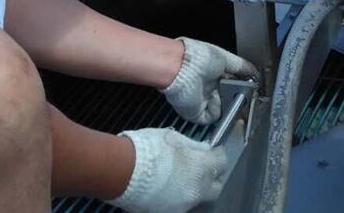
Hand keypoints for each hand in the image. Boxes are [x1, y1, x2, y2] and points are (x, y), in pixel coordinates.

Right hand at [107, 128, 226, 212]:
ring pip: (196, 198)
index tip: (212, 151)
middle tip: (200, 168)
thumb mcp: (172, 137)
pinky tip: (165, 188)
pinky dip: (176, 197)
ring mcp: (183, 205)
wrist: (122, 170)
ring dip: (193, 188)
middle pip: (215, 187)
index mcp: (201, 168)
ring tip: (178, 178)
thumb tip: (203, 148)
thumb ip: (192, 145)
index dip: (217, 155)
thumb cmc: (147, 148)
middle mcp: (197, 190)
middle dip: (211, 177)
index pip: (221, 163)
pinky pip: (179, 205)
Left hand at [161, 37, 257, 124]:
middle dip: (238, 97)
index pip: (231, 84)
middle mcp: (207, 87)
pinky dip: (217, 110)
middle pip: (228, 98)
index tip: (251, 88)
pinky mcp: (196, 113)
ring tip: (227, 93)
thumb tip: (255, 73)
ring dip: (227, 103)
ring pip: (223, 109)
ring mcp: (202, 101)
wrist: (182, 68)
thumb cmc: (199, 58)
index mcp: (213, 73)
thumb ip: (241, 66)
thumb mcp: (225, 58)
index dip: (241, 87)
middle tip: (244, 94)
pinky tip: (215, 98)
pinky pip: (213, 116)